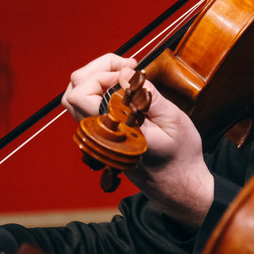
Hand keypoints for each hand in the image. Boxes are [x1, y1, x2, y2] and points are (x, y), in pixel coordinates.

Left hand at [63, 55, 214, 226]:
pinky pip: (89, 109)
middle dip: (98, 69)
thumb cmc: (180, 155)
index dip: (103, 72)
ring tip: (125, 73)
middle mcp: (99, 136)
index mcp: (113, 132)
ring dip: (97, 78)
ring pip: (77, 100)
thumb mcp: (174, 120)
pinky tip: (125, 88)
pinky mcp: (105, 139)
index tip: (132, 69)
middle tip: (127, 66)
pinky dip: (101, 91)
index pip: (82, 94)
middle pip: (73, 92)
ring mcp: (99, 139)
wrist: (181, 186)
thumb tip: (124, 73)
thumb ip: (147, 95)